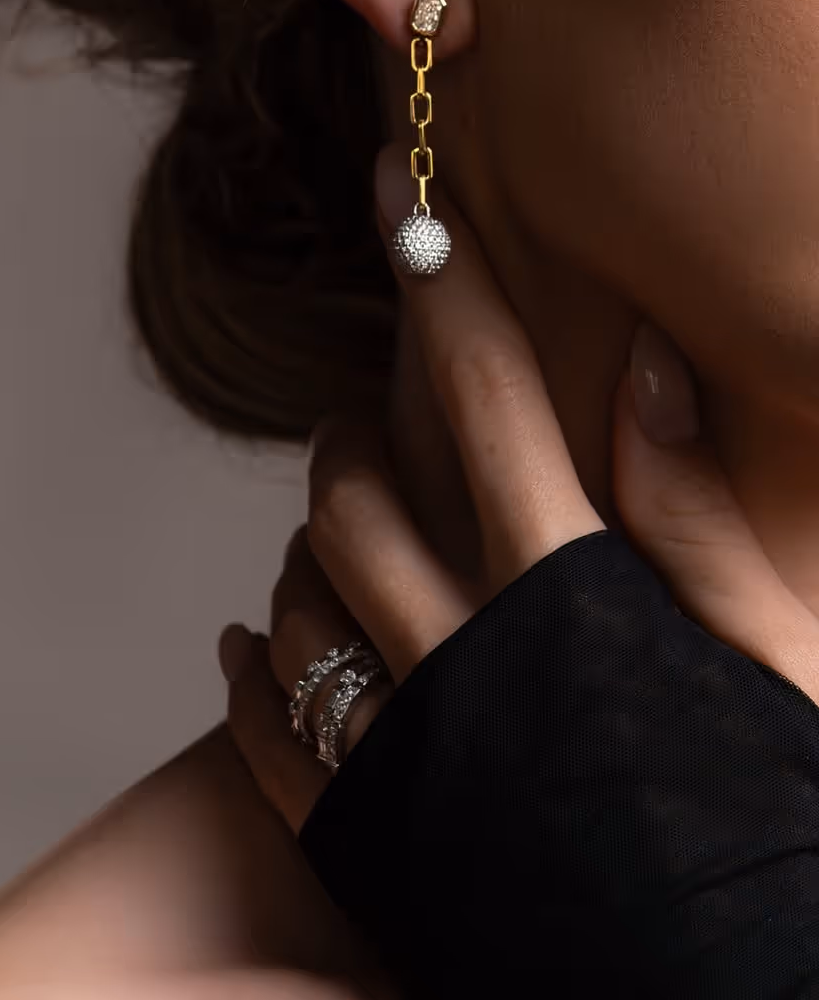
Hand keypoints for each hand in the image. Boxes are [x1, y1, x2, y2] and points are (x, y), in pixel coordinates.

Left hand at [220, 141, 818, 833]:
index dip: (434, 267)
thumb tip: (640, 361)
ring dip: (308, 544)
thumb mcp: (778, 661)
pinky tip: (260, 639)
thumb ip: (696, 511)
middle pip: (351, 487)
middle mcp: (461, 657)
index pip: (480, 387)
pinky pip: (262, 726)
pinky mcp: (360, 841)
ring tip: (346, 543)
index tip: (392, 179)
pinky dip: (252, 667)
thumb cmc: (776, 834)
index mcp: (566, 593)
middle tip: (369, 431)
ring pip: (294, 595)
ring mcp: (398, 751)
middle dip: (348, 437)